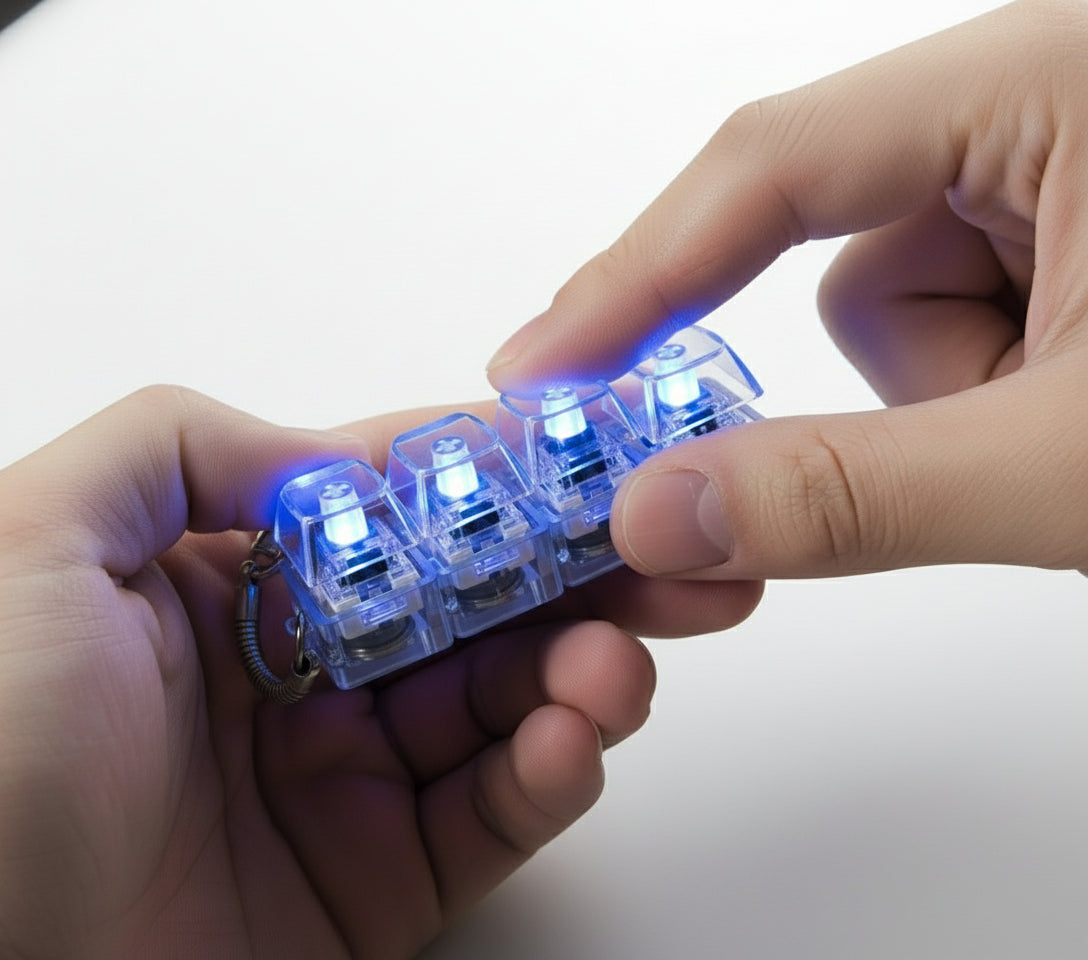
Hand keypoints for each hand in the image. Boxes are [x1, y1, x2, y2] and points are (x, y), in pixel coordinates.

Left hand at [0, 386, 759, 959]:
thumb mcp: (36, 541)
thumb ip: (177, 445)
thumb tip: (331, 453)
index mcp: (234, 584)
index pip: (397, 510)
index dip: (493, 480)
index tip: (583, 456)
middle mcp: (300, 674)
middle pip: (473, 605)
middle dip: (576, 576)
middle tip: (660, 556)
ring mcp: (344, 779)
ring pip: (500, 705)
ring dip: (579, 673)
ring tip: (617, 662)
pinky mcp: (375, 882)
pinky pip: (486, 816)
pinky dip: (546, 775)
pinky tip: (573, 738)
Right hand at [487, 0, 1087, 579]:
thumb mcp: (1061, 465)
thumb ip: (850, 495)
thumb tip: (655, 516)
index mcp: (1044, 81)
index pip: (772, 162)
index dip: (637, 276)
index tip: (542, 369)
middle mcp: (1032, 95)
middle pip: (831, 241)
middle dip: (889, 374)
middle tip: (955, 453)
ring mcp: (1047, 158)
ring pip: (883, 291)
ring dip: (935, 390)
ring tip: (1054, 434)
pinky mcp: (1053, 223)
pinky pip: (935, 307)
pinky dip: (967, 387)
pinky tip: (1062, 411)